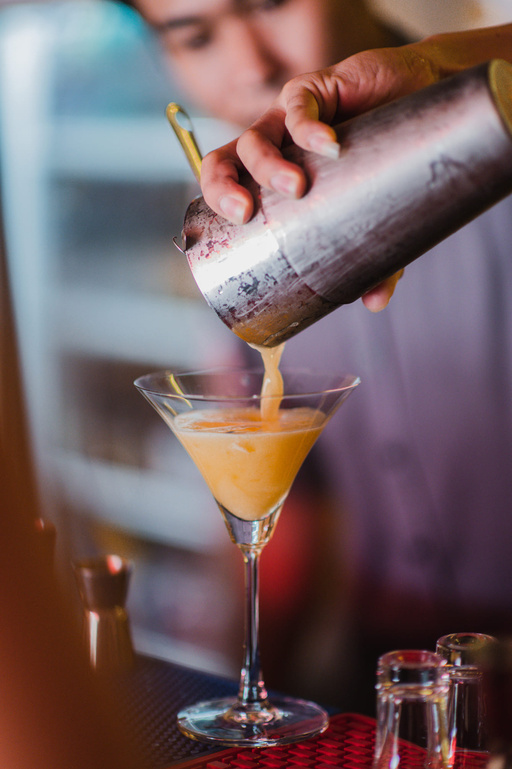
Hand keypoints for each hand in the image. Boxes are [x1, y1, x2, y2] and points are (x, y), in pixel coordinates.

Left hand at [199, 25, 511, 310]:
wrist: (426, 114)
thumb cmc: (386, 168)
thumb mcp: (375, 221)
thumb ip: (373, 262)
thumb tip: (376, 305)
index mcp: (271, 173)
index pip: (225, 184)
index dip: (217, 201)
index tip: (236, 226)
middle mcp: (274, 144)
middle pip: (224, 161)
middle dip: (224, 187)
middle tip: (247, 213)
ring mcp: (291, 116)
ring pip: (256, 138)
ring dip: (268, 165)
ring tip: (297, 187)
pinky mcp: (318, 89)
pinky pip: (298, 106)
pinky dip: (308, 127)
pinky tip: (330, 146)